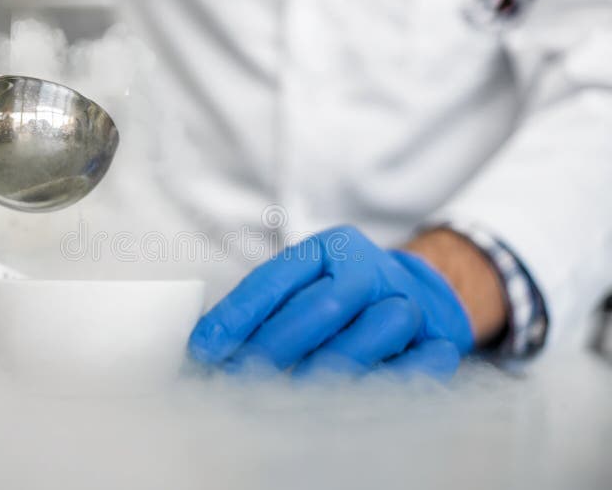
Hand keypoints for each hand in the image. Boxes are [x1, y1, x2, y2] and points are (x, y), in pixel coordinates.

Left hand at [187, 226, 475, 379]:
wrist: (424, 291)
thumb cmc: (346, 294)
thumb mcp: (308, 283)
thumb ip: (266, 308)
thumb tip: (209, 348)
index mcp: (330, 248)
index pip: (276, 278)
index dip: (238, 316)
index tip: (206, 350)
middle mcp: (370, 269)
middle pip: (322, 306)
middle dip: (275, 346)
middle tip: (240, 378)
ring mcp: (409, 301)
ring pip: (376, 328)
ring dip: (332, 365)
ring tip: (291, 394)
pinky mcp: (441, 337)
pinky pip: (423, 361)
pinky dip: (392, 382)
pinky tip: (357, 400)